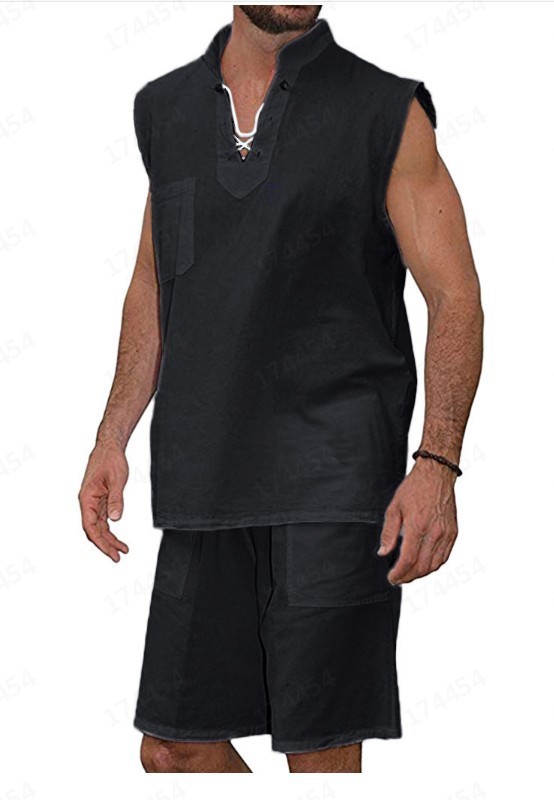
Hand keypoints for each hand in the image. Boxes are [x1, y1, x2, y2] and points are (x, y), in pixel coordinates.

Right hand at [79, 442, 129, 561]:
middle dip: (105, 545)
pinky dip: (109, 529)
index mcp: (87, 498)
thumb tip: (115, 518)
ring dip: (109, 539)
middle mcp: (87, 502)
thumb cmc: (110, 460)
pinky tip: (117, 537)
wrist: (109, 448)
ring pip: (98, 526)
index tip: (110, 552)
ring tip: (122, 549)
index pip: (90, 526)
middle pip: (93, 530)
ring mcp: (93, 502)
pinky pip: (102, 519)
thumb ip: (116, 500)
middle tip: (118, 556)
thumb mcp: (117, 480)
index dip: (100, 542)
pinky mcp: (100, 500)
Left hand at [378, 458, 457, 583]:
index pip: (408, 560)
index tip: (392, 578)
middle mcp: (434, 533)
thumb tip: (383, 552)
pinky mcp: (453, 533)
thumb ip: (389, 533)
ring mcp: (446, 534)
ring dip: (422, 573)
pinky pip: (444, 556)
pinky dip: (434, 565)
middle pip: (422, 567)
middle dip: (409, 577)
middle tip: (399, 578)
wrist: (436, 475)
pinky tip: (425, 564)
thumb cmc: (415, 488)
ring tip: (410, 574)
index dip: (399, 573)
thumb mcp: (394, 508)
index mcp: (417, 527)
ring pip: (435, 564)